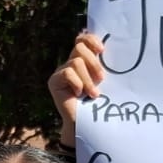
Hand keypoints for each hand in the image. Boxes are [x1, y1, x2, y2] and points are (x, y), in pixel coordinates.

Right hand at [47, 33, 105, 147]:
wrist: (86, 123)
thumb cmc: (98, 103)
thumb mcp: (102, 81)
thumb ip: (102, 66)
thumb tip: (108, 49)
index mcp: (83, 60)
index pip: (82, 39)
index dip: (91, 39)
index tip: (102, 51)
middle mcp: (70, 63)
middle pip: (79, 47)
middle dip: (93, 63)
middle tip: (102, 79)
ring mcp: (61, 72)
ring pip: (76, 62)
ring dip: (88, 79)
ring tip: (93, 94)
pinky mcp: (54, 81)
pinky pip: (68, 73)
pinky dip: (77, 84)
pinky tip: (78, 95)